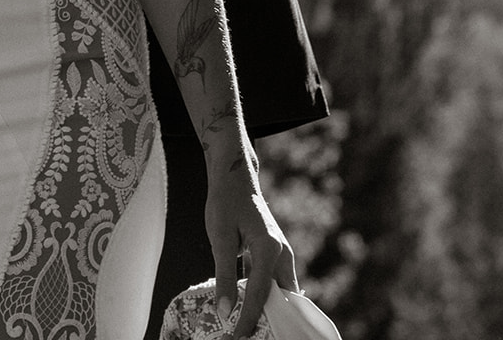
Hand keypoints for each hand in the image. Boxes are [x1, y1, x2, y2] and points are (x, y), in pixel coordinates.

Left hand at [206, 161, 298, 337]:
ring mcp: (282, 255)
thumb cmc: (225, 203)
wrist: (235, 178)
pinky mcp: (275, 256)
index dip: (248, 320)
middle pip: (282, 299)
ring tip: (252, 331)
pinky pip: (275, 285)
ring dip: (269, 312)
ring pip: (282, 294)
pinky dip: (266, 300)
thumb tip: (224, 312)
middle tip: (251, 338)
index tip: (236, 339)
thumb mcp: (220, 238)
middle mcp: (282, 254)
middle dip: (271, 323)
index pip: (261, 295)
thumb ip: (224, 276)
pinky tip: (251, 312)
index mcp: (270, 248)